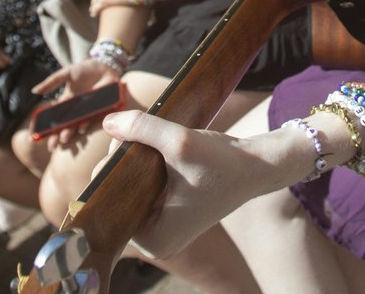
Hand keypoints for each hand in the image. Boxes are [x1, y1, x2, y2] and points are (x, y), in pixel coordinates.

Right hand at [33, 59, 120, 147]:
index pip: (54, 118)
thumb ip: (51, 82)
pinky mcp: (99, 110)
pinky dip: (85, 124)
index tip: (38, 135)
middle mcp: (76, 110)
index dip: (47, 127)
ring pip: (76, 125)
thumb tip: (34, 91)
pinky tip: (80, 128)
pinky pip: (91, 119)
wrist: (105, 66)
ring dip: (70, 133)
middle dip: (57, 136)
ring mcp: (87, 111)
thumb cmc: (84, 70)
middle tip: (51, 146)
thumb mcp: (65, 74)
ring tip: (64, 138)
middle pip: (64, 126)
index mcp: (66, 103)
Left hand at [101, 110, 275, 259]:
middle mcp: (155, 243)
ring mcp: (162, 230)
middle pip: (117, 197)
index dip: (110, 170)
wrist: (257, 166)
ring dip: (133, 164)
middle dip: (122, 165)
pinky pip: (143, 190)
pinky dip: (145, 169)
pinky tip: (157, 152)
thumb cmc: (223, 162)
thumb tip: (107, 122)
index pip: (110, 203)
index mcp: (153, 241)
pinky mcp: (169, 215)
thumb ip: (141, 129)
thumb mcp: (180, 142)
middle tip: (138, 139)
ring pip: (129, 190)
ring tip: (149, 144)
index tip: (125, 144)